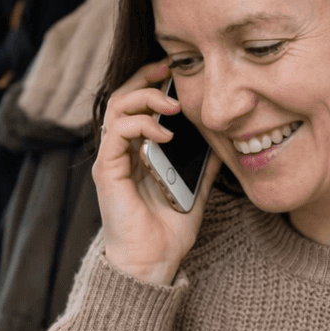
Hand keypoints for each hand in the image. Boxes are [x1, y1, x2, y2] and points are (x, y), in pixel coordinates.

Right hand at [92, 60, 221, 284]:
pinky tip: (165, 133)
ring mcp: (112, 159)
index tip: (174, 70)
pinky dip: (141, 125)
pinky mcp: (108, 170)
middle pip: (123, 97)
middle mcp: (121, 151)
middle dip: (145, 78)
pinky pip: (117, 133)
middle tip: (169, 69)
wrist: (153, 261)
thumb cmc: (168, 232)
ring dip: (145, 98)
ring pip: (117, 108)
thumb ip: (203, 167)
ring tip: (172, 104)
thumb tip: (221, 145)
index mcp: (137, 151)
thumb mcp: (195, 191)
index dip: (152, 82)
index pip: (137, 104)